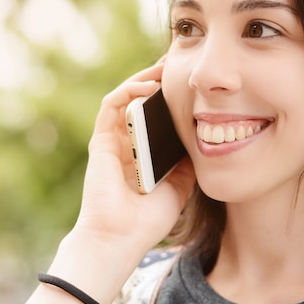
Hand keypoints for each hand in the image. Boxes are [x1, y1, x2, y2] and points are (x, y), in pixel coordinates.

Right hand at [24, 60, 194, 303]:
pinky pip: (112, 106)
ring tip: (164, 68)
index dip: (169, 98)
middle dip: (157, 81)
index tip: (190, 84)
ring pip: (125, 98)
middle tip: (178, 64)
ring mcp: (112, 141)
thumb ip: (186, 164)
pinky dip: (128, 91)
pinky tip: (148, 87)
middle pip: (140, 103)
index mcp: (143, 154)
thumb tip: (202, 143)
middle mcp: (126, 143)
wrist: (122, 239)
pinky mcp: (101, 141)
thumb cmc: (147, 220)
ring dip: (143, 79)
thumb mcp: (178, 187)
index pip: (154, 117)